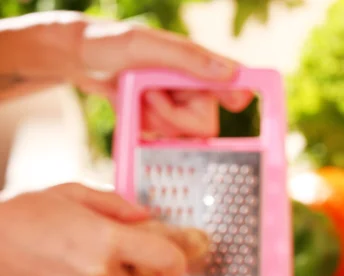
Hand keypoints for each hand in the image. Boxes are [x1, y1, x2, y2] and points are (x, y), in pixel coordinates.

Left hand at [0, 13, 252, 136]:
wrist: (80, 59)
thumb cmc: (110, 44)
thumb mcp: (146, 47)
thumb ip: (188, 59)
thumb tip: (229, 73)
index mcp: (197, 62)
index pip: (233, 84)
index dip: (237, 96)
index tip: (238, 103)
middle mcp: (192, 85)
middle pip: (204, 124)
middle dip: (174, 116)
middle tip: (151, 93)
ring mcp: (177, 103)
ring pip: (182, 135)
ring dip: (157, 122)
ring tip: (138, 98)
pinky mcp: (162, 118)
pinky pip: (165, 139)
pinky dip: (147, 128)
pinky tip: (135, 110)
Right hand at [0, 183, 188, 275]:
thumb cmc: (28, 211)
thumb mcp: (74, 193)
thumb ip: (116, 206)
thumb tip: (146, 217)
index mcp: (108, 241)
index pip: (162, 259)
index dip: (175, 264)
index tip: (176, 265)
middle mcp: (98, 274)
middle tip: (111, 263)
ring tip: (65, 259)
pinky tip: (51, 271)